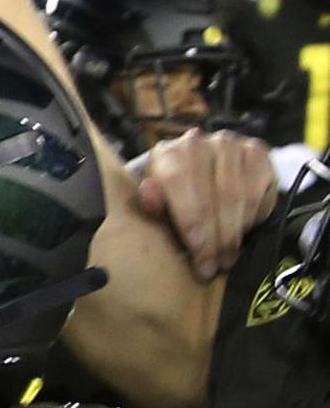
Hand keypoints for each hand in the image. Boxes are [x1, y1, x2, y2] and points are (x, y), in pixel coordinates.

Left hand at [132, 128, 278, 281]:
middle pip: (214, 193)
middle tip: (217, 265)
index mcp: (166, 153)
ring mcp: (228, 144)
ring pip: (238, 193)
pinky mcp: (256, 151)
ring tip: (229, 255)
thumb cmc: (176, 201)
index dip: (193, 224)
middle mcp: (197, 142)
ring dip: (235, 230)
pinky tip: (243, 229)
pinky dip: (254, 214)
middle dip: (217, 237)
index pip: (180, 183)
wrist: (201, 180)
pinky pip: (260, 187)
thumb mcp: (160, 209)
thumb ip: (152, 205)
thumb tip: (148, 191)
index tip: (201, 257)